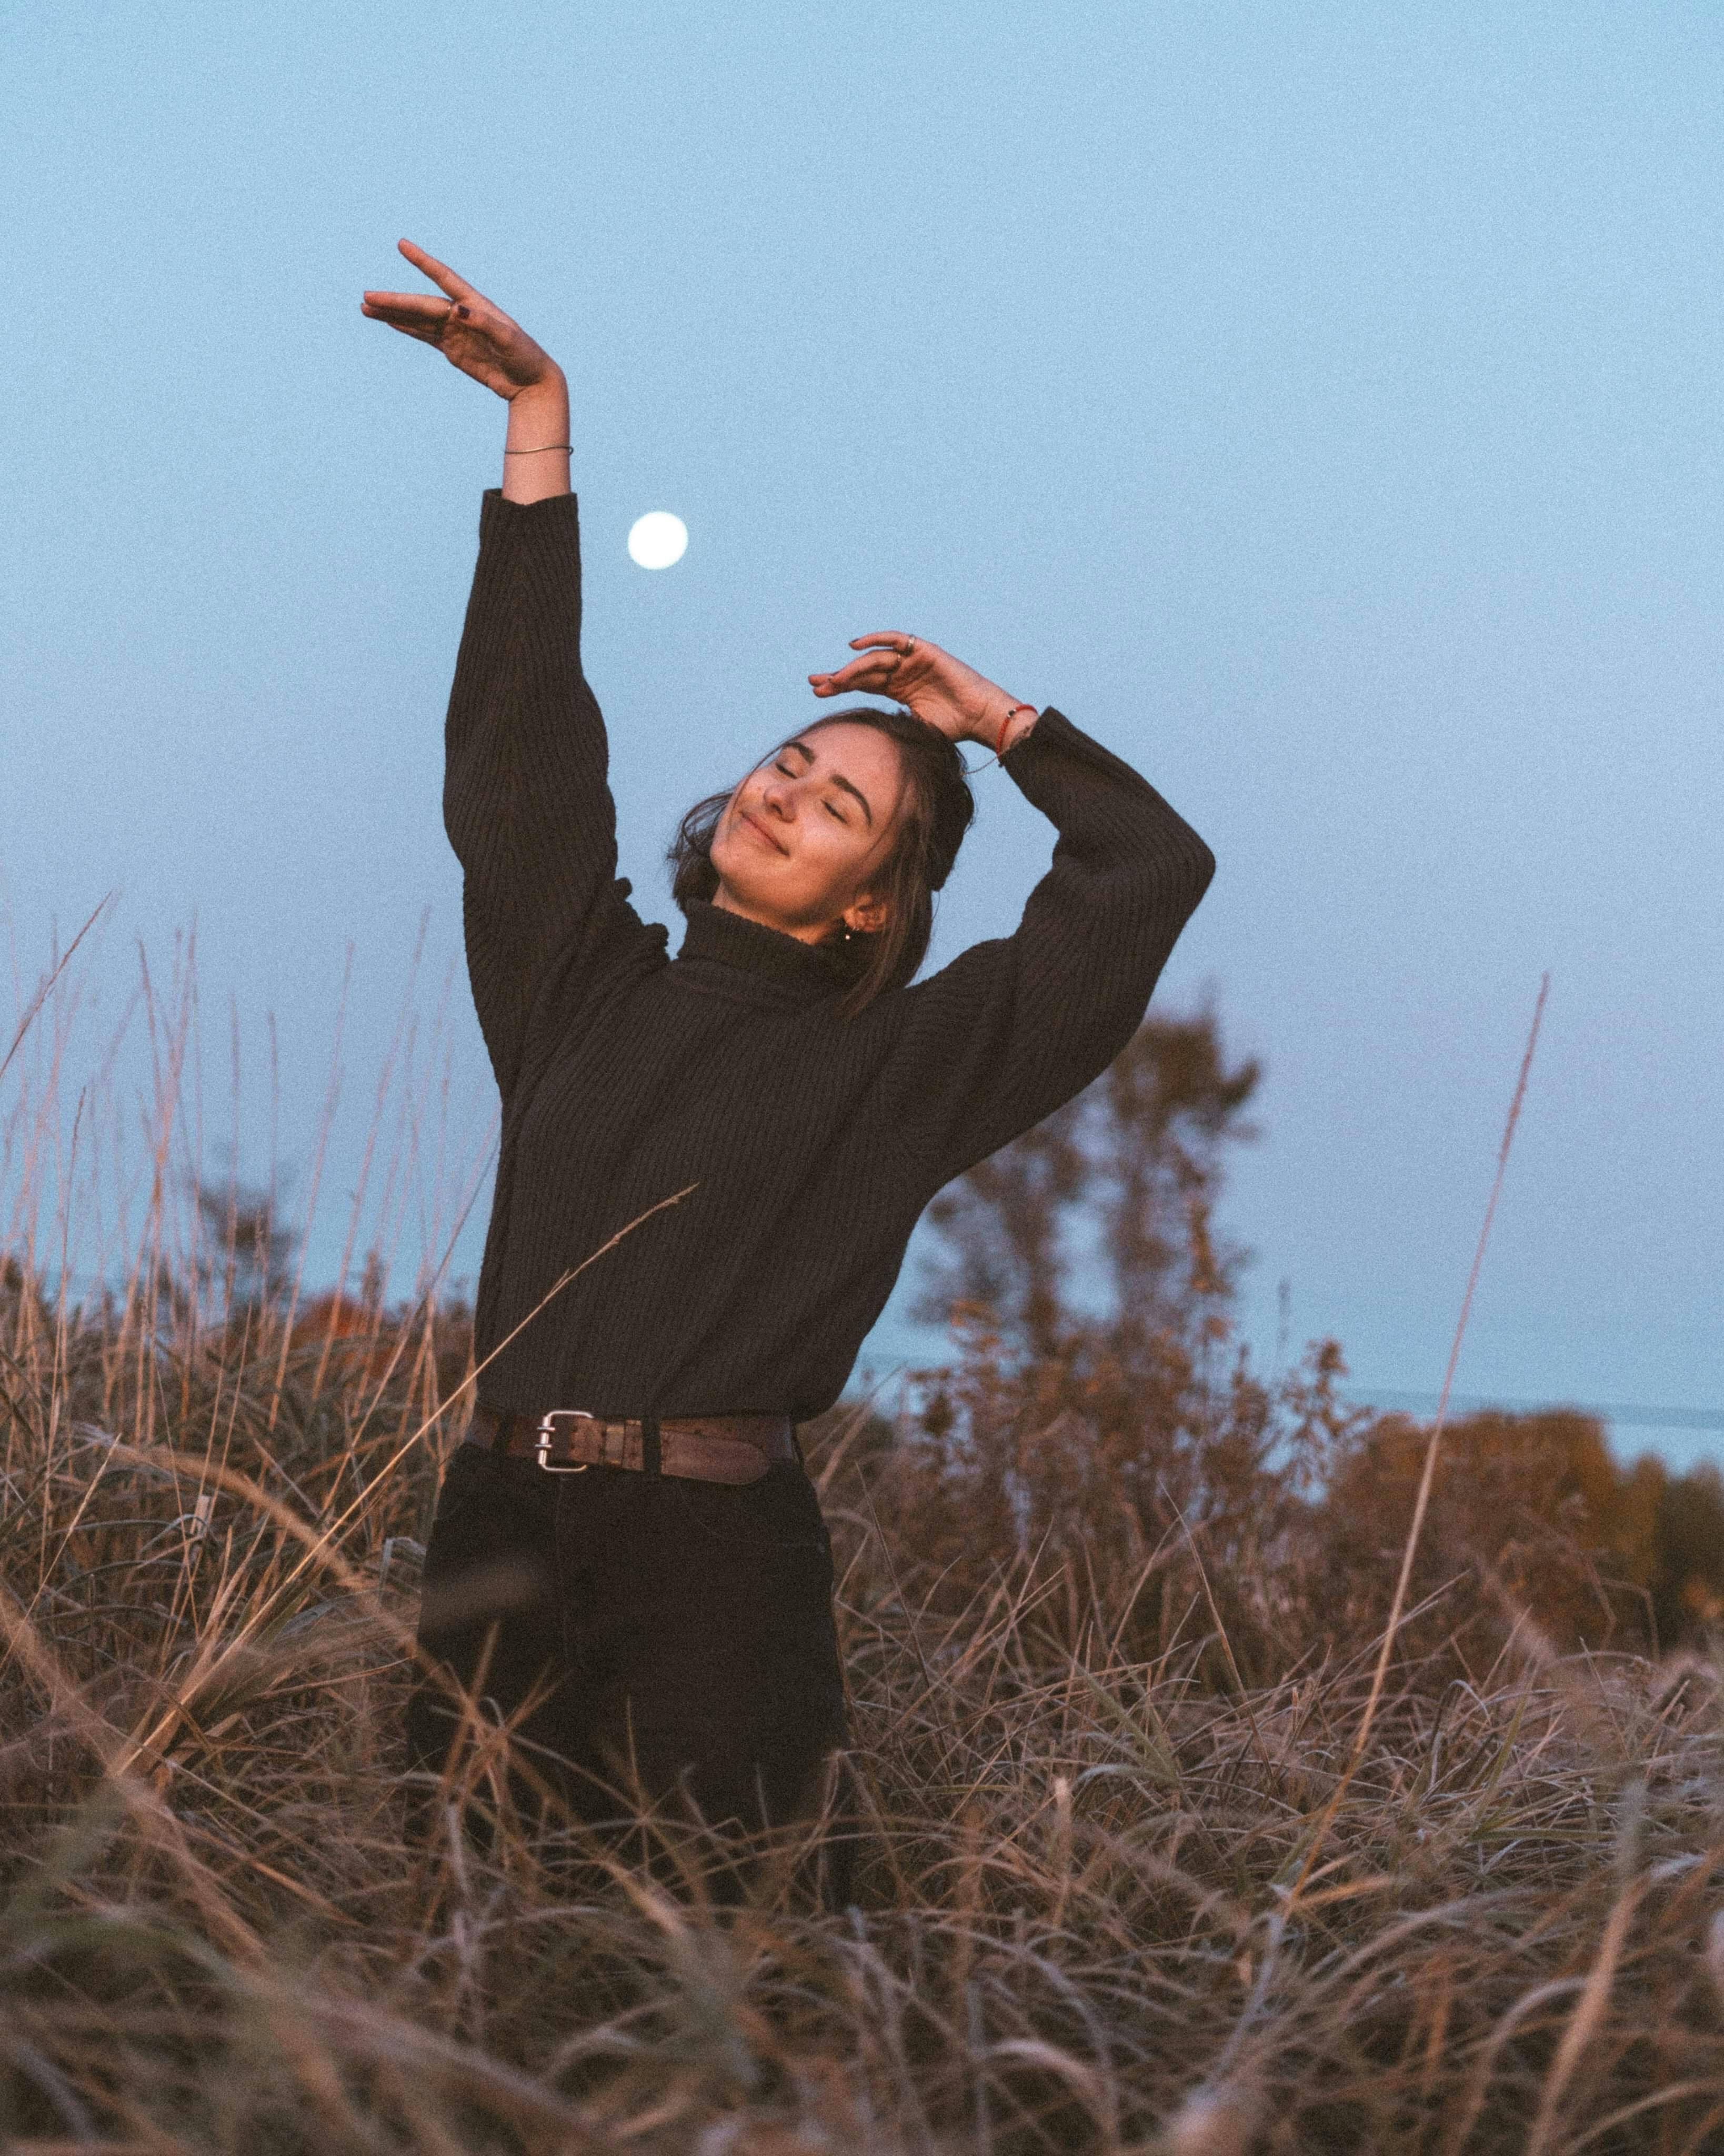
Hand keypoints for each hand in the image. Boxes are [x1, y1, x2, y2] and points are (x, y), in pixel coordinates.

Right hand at [362, 239, 559, 402]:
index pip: (443, 278)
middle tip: (366, 298)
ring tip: (366, 308)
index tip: (402, 245)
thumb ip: (485, 324)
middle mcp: (460, 313)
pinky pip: (423, 335)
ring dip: (393, 313)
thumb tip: (458, 310)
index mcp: (474, 304)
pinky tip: (387, 322)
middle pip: (421, 304)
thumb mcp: (509, 340)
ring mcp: (454, 331)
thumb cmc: (524, 356)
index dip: (423, 262)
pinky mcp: (452, 348)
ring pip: (417, 319)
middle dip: (394, 301)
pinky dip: (405, 328)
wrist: (530, 381)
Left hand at [809, 633, 1028, 747]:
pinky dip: (875, 639)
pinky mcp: (923, 651)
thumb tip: (863, 743)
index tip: (818, 693)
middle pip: (863, 671)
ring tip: (834, 680)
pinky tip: (854, 646)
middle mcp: (901, 673)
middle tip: (816, 684)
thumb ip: (890, 728)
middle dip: (838, 677)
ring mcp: (911, 661)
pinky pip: (896, 640)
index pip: (862, 685)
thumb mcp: (911, 731)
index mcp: (897, 690)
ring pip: (875, 659)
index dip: (840, 687)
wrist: (978, 718)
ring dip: (853, 668)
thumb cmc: (951, 728)